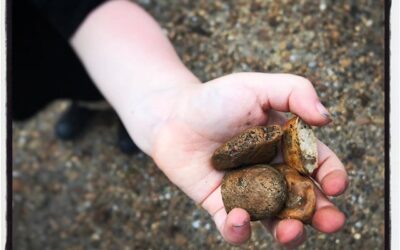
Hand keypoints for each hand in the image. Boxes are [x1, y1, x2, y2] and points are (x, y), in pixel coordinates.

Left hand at [133, 72, 348, 246]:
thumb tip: (326, 117)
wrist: (172, 115)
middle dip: (322, 215)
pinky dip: (239, 229)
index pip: (318, 165)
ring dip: (288, 233)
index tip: (336, 185)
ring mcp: (248, 191)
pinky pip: (233, 227)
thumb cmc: (214, 99)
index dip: (333, 176)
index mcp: (286, 146)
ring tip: (289, 232)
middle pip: (304, 200)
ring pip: (275, 221)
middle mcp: (272, 172)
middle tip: (331, 222)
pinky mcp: (220, 204)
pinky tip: (239, 217)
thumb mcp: (255, 86)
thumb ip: (294, 91)